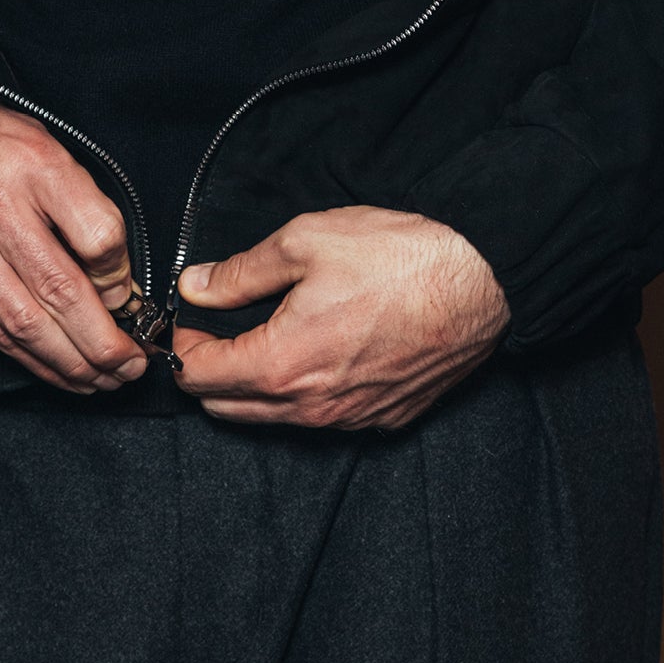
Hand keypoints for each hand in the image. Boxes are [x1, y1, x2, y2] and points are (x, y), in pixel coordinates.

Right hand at [0, 84, 149, 393]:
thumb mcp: (38, 138)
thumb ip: (77, 197)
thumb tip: (114, 269)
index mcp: (35, 163)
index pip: (97, 235)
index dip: (122, 277)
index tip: (131, 294)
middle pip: (62, 290)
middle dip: (104, 341)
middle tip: (133, 364)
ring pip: (26, 322)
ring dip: (71, 362)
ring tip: (104, 381)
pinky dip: (30, 358)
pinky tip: (58, 371)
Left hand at [171, 206, 511, 429]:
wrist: (480, 280)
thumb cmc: (398, 257)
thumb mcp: (305, 242)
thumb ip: (240, 272)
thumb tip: (197, 286)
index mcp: (282, 364)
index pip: (199, 378)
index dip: (183, 347)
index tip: (189, 322)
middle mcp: (312, 407)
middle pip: (228, 409)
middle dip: (211, 372)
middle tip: (219, 330)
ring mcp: (350, 420)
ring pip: (275, 419)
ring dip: (256, 387)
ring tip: (267, 337)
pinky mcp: (384, 418)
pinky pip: (325, 418)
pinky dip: (306, 394)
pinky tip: (320, 352)